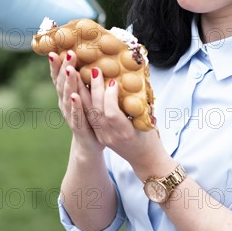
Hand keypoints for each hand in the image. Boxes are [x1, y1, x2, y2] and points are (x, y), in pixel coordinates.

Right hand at [48, 50, 102, 155]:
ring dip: (68, 82)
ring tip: (69, 69)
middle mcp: (65, 103)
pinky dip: (75, 105)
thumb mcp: (88, 95)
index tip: (56, 49)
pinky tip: (75, 96)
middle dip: (63, 67)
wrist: (90, 144)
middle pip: (62, 83)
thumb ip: (87, 79)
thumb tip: (94, 57)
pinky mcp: (79, 126)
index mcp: (66, 94)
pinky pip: (76, 115)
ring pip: (67, 96)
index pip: (59, 76)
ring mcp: (70, 114)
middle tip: (67, 53)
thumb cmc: (90, 115)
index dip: (57, 64)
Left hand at [83, 66, 171, 180]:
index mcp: (126, 133)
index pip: (111, 113)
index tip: (113, 82)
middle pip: (97, 111)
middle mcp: (111, 136)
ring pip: (89, 113)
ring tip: (81, 75)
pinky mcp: (99, 135)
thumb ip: (140, 105)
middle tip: (94, 70)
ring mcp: (103, 137)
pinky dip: (84, 102)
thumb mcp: (149, 122)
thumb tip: (136, 81)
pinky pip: (89, 117)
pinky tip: (80, 89)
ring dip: (84, 93)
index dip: (109, 96)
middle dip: (94, 89)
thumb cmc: (151, 139)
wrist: (145, 160)